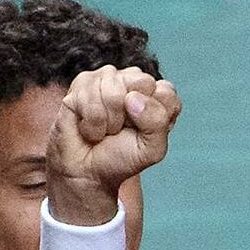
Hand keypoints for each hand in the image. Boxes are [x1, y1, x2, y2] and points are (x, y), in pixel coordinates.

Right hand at [47, 65, 181, 222]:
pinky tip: (90, 127)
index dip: (154, 118)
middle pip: (143, 82)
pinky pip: (90, 100)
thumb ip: (158, 122)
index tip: (142, 133)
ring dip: (108, 123)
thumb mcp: (152, 150)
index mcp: (155, 94)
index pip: (166, 92)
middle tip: (122, 129)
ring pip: (113, 93)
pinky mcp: (82, 82)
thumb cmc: (121, 158)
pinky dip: (91, 124)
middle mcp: (133, 79)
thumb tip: (132, 98)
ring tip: (104, 130)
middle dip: (130, 117)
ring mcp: (107, 77)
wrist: (88, 172)